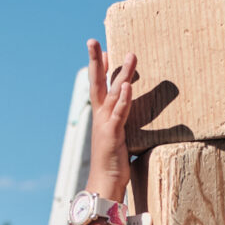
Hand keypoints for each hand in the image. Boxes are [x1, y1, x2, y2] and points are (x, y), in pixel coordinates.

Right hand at [85, 40, 134, 201]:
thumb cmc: (114, 165)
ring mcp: (105, 124)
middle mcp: (100, 117)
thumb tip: (131, 123)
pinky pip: (119, 113)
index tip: (103, 50)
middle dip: (95, 61)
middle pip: (96, 82)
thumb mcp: (119, 140)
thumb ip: (123, 127)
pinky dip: (123, 99)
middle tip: (93, 40)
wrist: (105, 184)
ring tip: (131, 55)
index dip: (100, 68)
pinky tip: (128, 86)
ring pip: (113, 93)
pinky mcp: (112, 134)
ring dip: (122, 73)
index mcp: (102, 117)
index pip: (99, 87)